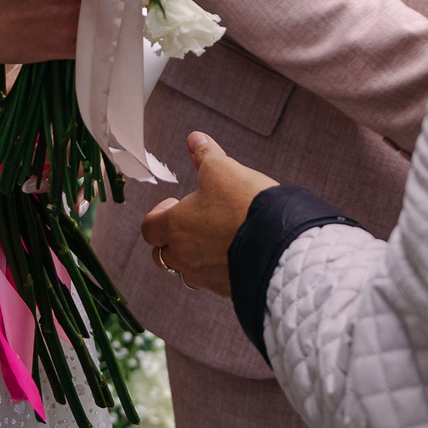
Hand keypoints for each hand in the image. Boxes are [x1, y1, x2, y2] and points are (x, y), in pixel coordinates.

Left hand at [140, 131, 277, 296]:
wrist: (278, 244)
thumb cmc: (244, 206)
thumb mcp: (222, 169)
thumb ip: (205, 154)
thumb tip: (195, 139)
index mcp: (175, 227)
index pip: (149, 228)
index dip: (157, 215)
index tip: (173, 204)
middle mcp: (185, 256)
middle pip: (162, 254)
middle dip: (172, 239)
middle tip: (191, 222)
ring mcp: (205, 276)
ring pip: (188, 270)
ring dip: (194, 255)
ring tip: (214, 237)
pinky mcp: (227, 288)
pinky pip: (214, 280)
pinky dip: (218, 268)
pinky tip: (233, 252)